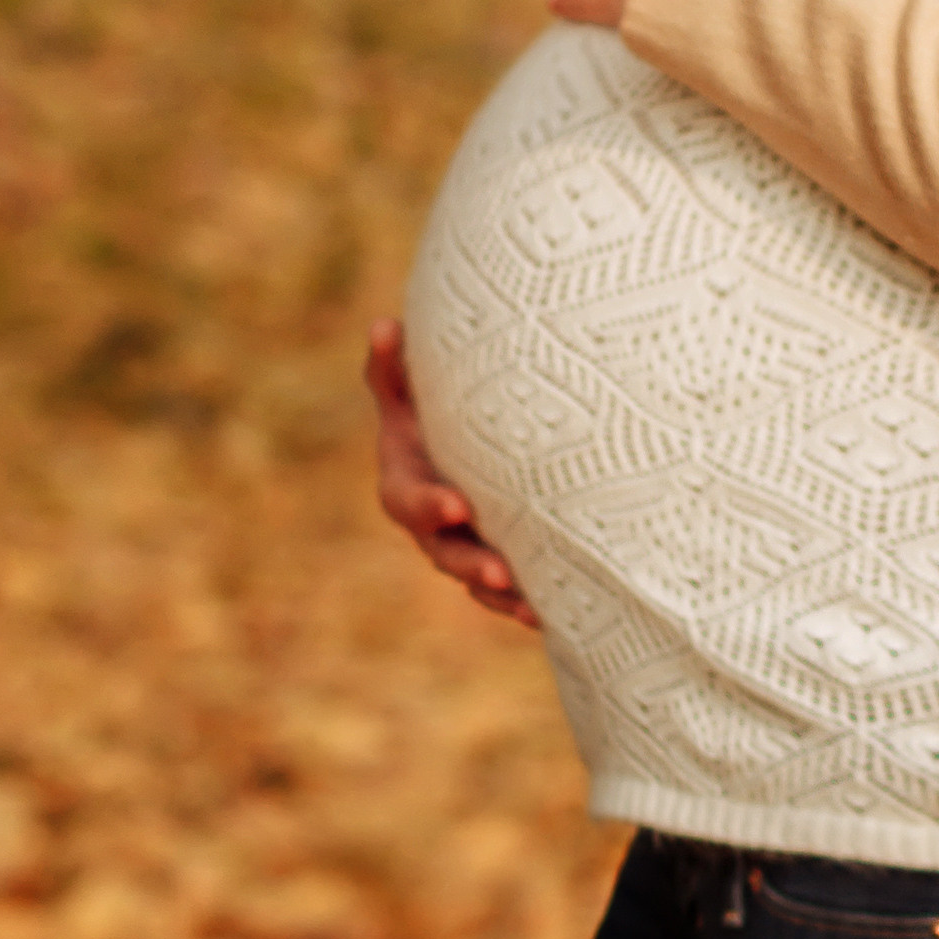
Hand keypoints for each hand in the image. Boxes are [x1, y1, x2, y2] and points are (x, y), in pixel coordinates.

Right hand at [364, 319, 537, 627]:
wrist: (471, 433)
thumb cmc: (434, 403)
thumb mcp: (409, 385)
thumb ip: (393, 365)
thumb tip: (385, 327)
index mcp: (406, 480)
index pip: (408, 500)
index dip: (429, 506)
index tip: (457, 505)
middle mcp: (434, 521)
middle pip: (443, 552)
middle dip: (469, 564)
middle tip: (499, 570)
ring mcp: (464, 544)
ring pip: (477, 580)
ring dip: (501, 594)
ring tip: (532, 602)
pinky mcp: (498, 557)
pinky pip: (507, 591)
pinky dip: (526, 603)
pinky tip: (554, 612)